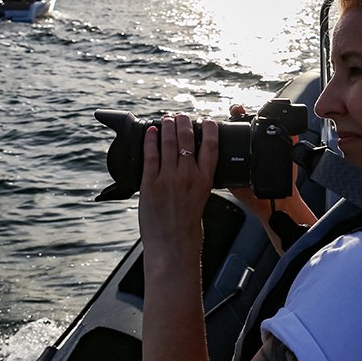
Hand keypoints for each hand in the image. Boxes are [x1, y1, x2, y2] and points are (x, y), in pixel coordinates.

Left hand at [137, 113, 218, 271]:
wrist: (173, 244)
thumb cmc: (188, 226)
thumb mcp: (202, 198)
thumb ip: (198, 180)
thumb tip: (192, 163)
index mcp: (205, 180)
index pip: (211, 146)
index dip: (209, 129)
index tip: (206, 121)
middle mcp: (188, 176)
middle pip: (188, 140)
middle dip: (184, 123)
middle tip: (181, 116)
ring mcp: (168, 179)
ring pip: (169, 143)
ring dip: (168, 127)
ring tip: (167, 119)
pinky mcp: (150, 184)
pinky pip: (150, 156)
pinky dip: (150, 141)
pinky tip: (150, 132)